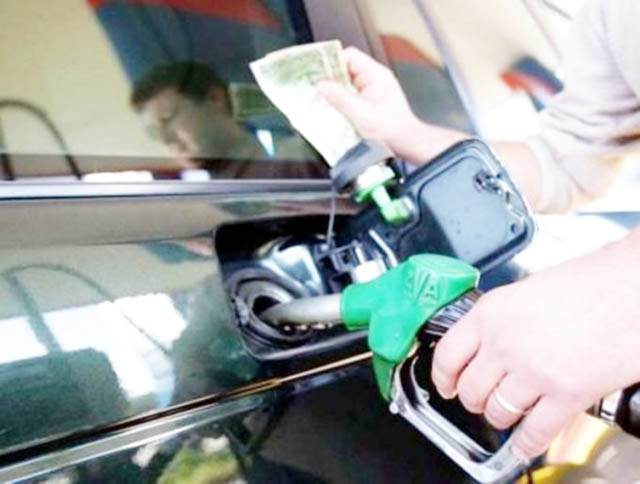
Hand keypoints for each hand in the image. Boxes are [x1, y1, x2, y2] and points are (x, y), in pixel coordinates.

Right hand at [317, 47, 441, 162]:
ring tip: (318, 99)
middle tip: (312, 86)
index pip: (349, 57)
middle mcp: (373, 79)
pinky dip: (338, 100)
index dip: (331, 61)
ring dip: (332, 91)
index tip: (315, 71)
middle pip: (345, 69)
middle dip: (329, 78)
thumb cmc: (391, 130)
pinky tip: (330, 109)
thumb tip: (321, 85)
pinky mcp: (367, 102)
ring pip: (345, 83)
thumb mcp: (362, 114)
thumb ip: (340, 98)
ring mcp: (370, 90)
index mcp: (375, 75)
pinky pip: (348, 95)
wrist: (406, 143)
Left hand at [432, 229, 639, 457]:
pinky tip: (525, 443)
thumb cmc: (590, 282)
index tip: (446, 386)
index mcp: (491, 313)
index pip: (447, 355)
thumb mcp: (527, 291)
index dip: (443, 377)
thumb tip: (488, 344)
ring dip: (500, 418)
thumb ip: (501, 320)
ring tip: (509, 413)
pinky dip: (526, 444)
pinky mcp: (566, 395)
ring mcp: (533, 371)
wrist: (634, 286)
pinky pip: (534, 432)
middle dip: (474, 401)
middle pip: (470, 389)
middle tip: (482, 400)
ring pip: (497, 412)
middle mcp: (505, 343)